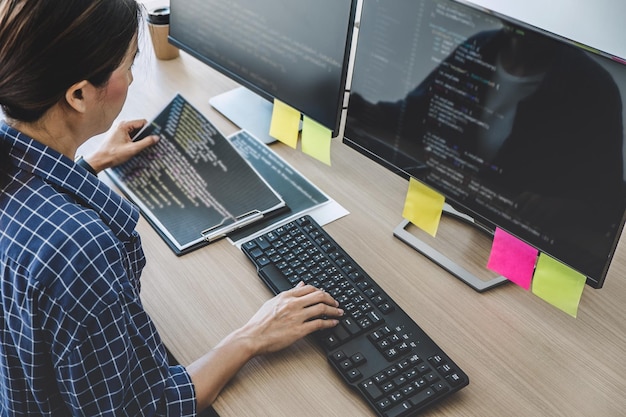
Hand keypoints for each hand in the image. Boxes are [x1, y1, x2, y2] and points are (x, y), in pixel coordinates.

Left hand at [85, 119, 158, 171]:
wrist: (100, 160)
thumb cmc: (112, 154)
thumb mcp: (133, 149)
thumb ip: (146, 142)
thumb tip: (156, 138)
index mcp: (124, 125)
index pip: (142, 122)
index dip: (150, 129)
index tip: (154, 135)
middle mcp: (121, 125)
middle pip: (139, 127)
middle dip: (144, 135)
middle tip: (148, 143)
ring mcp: (119, 130)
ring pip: (135, 132)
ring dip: (139, 139)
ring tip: (138, 147)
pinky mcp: (118, 135)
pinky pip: (130, 135)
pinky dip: (134, 141)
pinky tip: (133, 148)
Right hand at [187, 282, 342, 408]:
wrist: (252, 337)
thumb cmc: (259, 322)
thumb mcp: (273, 302)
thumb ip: (288, 293)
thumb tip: (300, 284)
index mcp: (286, 296)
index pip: (309, 288)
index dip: (321, 291)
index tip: (326, 296)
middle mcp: (293, 304)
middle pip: (319, 296)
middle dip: (331, 299)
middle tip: (336, 303)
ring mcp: (297, 317)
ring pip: (322, 309)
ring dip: (334, 310)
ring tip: (339, 313)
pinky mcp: (299, 330)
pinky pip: (319, 324)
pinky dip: (329, 323)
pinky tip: (333, 323)